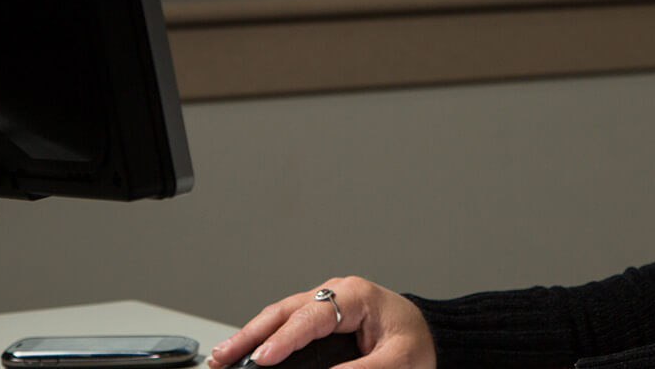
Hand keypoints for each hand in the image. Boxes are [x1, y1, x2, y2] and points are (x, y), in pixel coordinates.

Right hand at [208, 276, 436, 368]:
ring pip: (279, 317)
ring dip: (250, 337)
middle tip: (222, 357)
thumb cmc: (419, 342)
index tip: (262, 358)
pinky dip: (264, 339)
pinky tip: (247, 354)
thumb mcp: (399, 361)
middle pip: (284, 312)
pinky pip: (287, 326)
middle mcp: (335, 294)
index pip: (310, 316)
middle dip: (250, 335)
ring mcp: (325, 304)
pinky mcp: (321, 320)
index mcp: (356, 296)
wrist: (432, 335)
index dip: (283, 339)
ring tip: (222, 357)